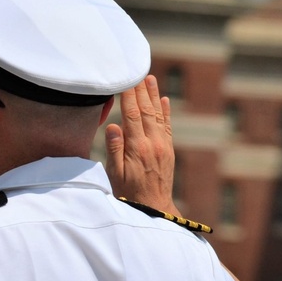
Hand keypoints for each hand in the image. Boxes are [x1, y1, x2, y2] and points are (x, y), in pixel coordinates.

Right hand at [104, 74, 178, 214]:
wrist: (154, 208)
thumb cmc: (128, 193)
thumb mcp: (114, 174)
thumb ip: (114, 149)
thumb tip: (113, 125)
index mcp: (137, 148)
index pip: (132, 115)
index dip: (129, 96)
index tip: (126, 80)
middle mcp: (153, 143)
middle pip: (146, 111)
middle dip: (142, 90)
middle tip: (138, 71)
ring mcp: (163, 146)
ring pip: (158, 115)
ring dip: (154, 96)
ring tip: (151, 78)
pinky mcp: (168, 151)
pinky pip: (167, 126)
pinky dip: (166, 112)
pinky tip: (164, 100)